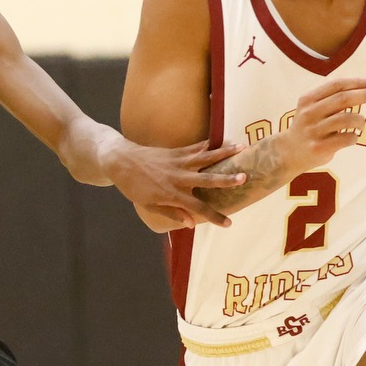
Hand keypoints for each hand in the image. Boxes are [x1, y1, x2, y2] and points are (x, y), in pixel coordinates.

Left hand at [107, 138, 246, 227]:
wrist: (120, 161)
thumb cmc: (134, 187)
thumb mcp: (149, 205)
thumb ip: (171, 212)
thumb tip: (191, 222)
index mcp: (172, 194)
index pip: (198, 207)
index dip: (214, 216)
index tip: (228, 223)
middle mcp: (179, 177)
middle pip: (207, 179)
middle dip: (227, 179)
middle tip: (244, 177)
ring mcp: (178, 162)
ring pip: (206, 157)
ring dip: (225, 153)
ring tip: (243, 148)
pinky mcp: (176, 151)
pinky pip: (196, 147)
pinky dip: (210, 145)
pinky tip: (224, 142)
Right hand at [283, 77, 365, 170]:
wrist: (289, 152)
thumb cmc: (309, 127)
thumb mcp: (312, 108)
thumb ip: (331, 99)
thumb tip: (364, 88)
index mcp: (308, 99)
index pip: (336, 85)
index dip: (356, 82)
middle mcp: (309, 113)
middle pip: (343, 99)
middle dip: (365, 95)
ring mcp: (314, 131)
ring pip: (347, 119)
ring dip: (360, 119)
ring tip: (361, 123)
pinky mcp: (319, 147)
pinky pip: (346, 138)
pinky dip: (355, 136)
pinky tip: (352, 137)